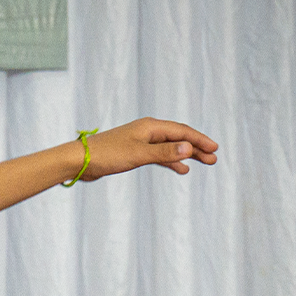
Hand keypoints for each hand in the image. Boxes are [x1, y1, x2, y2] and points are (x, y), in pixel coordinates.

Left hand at [80, 118, 218, 179]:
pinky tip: (181, 169)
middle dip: (196, 148)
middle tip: (213, 159)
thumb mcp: (138, 155)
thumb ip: (163, 153)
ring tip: (202, 163)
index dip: (199, 140)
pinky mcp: (133, 152)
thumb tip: (188, 149)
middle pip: (178, 138)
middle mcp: (147, 131)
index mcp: (150, 127)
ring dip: (186, 155)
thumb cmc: (107, 155)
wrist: (80, 160)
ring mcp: (141, 141)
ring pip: (170, 148)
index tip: (215, 149)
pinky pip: (159, 155)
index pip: (181, 131)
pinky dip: (171, 161)